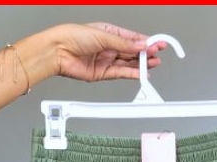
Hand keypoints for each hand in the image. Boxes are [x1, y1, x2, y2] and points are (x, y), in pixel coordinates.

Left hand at [51, 23, 165, 82]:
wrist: (59, 52)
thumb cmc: (73, 37)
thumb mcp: (103, 35)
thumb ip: (123, 44)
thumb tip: (139, 46)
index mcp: (109, 33)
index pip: (132, 38)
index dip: (146, 41)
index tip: (158, 43)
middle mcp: (109, 47)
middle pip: (132, 51)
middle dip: (146, 53)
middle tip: (157, 54)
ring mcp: (107, 60)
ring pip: (129, 62)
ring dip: (141, 64)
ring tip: (153, 64)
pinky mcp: (104, 73)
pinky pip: (121, 73)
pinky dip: (132, 73)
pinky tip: (141, 73)